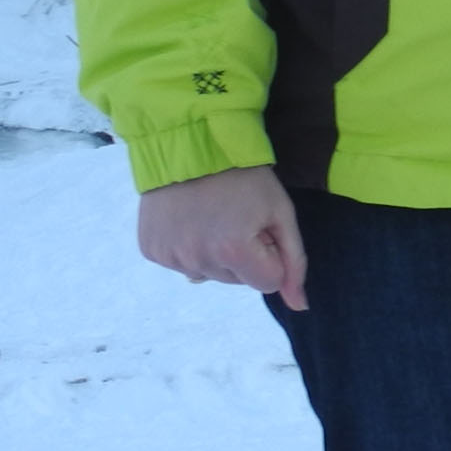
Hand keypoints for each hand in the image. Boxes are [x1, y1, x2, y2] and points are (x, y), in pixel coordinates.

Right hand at [138, 165, 308, 311]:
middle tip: (236, 217)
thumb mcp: (280, 212)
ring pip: (209, 274)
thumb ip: (294, 261)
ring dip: (215, 253)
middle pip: (237, 280)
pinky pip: (181, 264)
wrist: (191, 144)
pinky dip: (189, 248)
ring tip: (212, 216)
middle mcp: (198, 260)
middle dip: (244, 255)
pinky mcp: (151, 250)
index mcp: (234, 251)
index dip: (270, 255)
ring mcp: (170, 256)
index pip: (267, 282)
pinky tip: (190, 220)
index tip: (261, 228)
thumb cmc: (245, 176)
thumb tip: (299, 306)